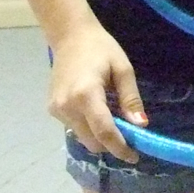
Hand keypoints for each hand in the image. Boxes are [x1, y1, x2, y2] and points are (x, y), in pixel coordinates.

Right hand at [47, 20, 146, 160]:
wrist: (70, 36)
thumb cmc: (101, 48)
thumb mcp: (123, 69)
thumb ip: (131, 99)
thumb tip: (141, 125)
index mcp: (86, 95)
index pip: (104, 132)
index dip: (120, 148)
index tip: (135, 156)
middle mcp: (67, 106)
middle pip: (92, 141)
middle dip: (111, 145)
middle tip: (129, 137)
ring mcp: (56, 110)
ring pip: (82, 138)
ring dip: (99, 137)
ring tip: (114, 122)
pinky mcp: (52, 110)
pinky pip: (74, 128)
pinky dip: (88, 128)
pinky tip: (96, 112)